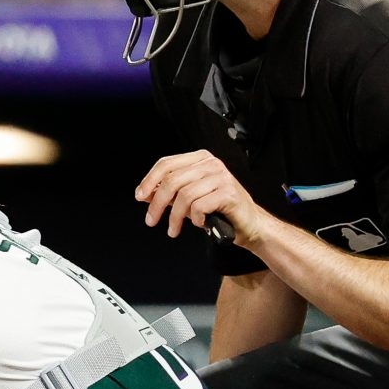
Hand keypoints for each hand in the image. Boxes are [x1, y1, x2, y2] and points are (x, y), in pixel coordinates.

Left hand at [136, 150, 270, 246]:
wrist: (249, 225)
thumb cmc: (219, 210)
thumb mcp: (189, 197)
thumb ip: (169, 192)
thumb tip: (144, 193)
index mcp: (200, 159)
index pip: (166, 164)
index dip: (149, 180)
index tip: (140, 197)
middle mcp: (211, 164)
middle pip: (172, 180)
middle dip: (157, 203)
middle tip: (151, 220)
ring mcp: (222, 177)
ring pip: (184, 195)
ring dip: (175, 217)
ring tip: (173, 229)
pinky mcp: (229, 193)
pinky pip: (199, 206)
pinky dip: (196, 218)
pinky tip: (200, 223)